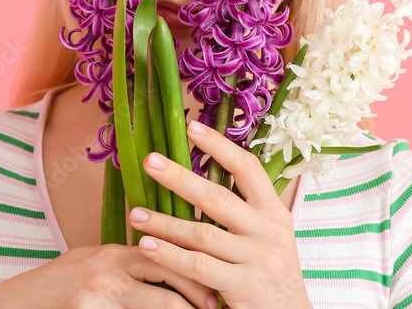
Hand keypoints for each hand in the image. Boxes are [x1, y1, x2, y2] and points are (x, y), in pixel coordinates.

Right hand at [0, 242, 218, 308]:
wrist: (13, 305)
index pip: (169, 255)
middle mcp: (110, 268)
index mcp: (117, 253)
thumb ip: (130, 265)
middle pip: (169, 280)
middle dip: (197, 299)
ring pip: (157, 306)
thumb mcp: (95, 265)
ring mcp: (98, 293)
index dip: (197, 272)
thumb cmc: (58, 287)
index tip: (216, 290)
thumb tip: (169, 264)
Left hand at [130, 119, 312, 308]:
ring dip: (165, 222)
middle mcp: (269, 230)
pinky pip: (198, 266)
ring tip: (136, 213)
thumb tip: (204, 183)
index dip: (220, 146)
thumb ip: (245, 213)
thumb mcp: (268, 238)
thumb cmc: (270, 275)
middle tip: (150, 161)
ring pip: (202, 234)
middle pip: (218, 197)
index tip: (192, 127)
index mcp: (275, 212)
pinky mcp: (244, 285)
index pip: (248, 169)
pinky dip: (169, 255)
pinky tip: (147, 246)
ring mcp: (258, 258)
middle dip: (180, 178)